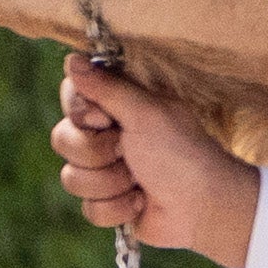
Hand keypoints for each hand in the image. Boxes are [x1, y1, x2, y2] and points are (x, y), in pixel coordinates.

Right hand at [54, 62, 255, 265]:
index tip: (106, 118)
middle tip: (128, 151)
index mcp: (122, 105)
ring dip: (110, 183)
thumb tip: (71, 59)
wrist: (204, 208)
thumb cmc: (182, 153)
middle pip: (63, 138)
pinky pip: (88, 208)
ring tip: (141, 180)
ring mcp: (108, 169)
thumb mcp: (146, 113)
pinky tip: (140, 203)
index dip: (82, 111)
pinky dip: (116, 208)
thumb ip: (107, 87)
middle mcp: (110, 133)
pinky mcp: (110, 201)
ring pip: (72, 177)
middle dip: (97, 152)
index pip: (73, 96)